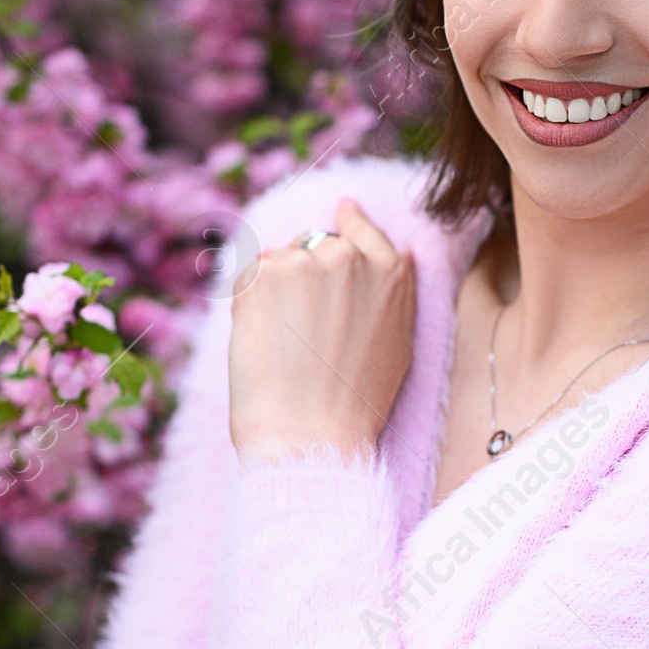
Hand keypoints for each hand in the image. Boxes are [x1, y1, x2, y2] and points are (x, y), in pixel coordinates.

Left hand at [228, 196, 416, 462]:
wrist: (311, 435)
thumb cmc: (354, 404)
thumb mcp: (398, 343)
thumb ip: (396, 292)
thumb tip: (402, 252)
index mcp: (390, 272)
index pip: (362, 229)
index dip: (349, 224)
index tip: (343, 213)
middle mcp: (348, 257)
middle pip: (313, 244)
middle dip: (303, 275)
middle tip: (302, 331)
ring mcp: (304, 262)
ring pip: (277, 261)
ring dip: (273, 290)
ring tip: (284, 345)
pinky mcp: (260, 277)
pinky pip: (246, 277)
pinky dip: (247, 304)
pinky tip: (262, 341)